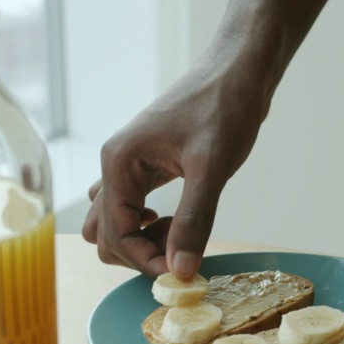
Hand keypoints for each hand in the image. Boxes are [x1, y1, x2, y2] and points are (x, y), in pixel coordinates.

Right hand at [83, 60, 268, 278]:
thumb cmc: (224, 107)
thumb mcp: (212, 167)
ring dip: (140, 242)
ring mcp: (128, 166)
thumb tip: (179, 270)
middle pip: (105, 234)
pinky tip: (176, 223)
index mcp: (119, 162)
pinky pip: (130, 208)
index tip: (182, 272)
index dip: (145, 261)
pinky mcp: (146, 167)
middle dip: (139, 254)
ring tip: (180, 237)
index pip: (114, 234)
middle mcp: (115, 165)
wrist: (239, 71)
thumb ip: (193, 220)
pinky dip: (147, 226)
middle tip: (182, 254)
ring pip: (114, 222)